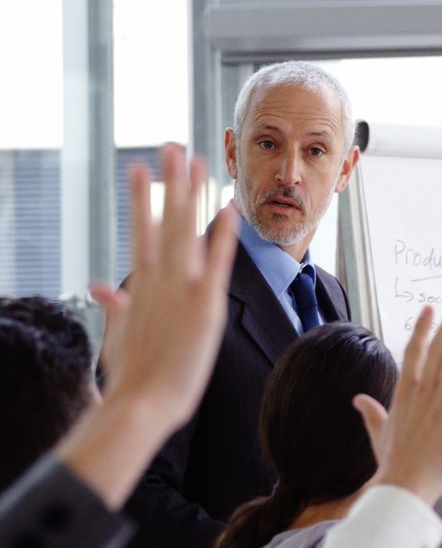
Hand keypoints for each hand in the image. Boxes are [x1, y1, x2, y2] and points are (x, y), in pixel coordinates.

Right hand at [90, 144, 237, 428]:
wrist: (140, 405)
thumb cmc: (131, 379)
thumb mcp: (119, 337)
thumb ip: (116, 307)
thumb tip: (101, 286)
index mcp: (140, 286)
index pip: (143, 231)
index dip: (143, 198)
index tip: (141, 169)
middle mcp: (160, 280)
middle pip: (165, 221)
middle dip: (170, 184)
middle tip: (173, 147)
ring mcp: (182, 290)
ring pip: (187, 231)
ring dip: (193, 196)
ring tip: (196, 162)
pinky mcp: (205, 306)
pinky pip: (218, 263)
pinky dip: (223, 236)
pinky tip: (229, 208)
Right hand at [354, 297, 441, 504]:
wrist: (405, 484)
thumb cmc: (393, 462)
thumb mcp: (378, 432)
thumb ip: (371, 412)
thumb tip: (357, 399)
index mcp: (403, 391)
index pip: (413, 350)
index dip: (422, 327)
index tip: (429, 308)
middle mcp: (422, 389)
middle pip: (438, 346)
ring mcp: (441, 399)